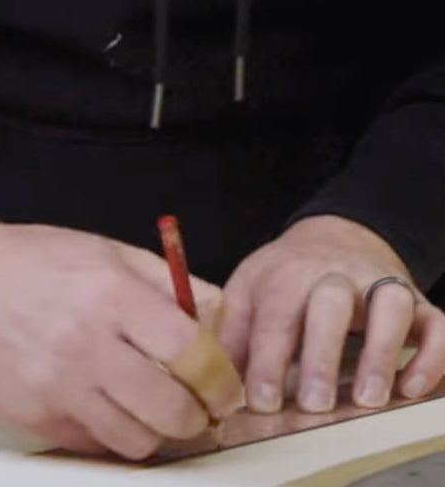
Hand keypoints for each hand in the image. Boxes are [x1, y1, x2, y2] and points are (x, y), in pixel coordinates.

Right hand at [0, 205, 242, 458]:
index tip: (225, 385)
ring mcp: (57, 386)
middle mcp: (86, 344)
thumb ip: (163, 280)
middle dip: (198, 414)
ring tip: (152, 409)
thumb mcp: (102, 249)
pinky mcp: (35, 416)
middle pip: (172, 408)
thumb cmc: (26, 260)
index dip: (220, 376)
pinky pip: (94, 444)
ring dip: (156, 430)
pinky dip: (111, 433)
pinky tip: (108, 407)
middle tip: (199, 407)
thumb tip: (215, 313)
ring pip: (137, 439)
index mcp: (109, 294)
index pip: (191, 352)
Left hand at [219, 215, 444, 415]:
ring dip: (380, 351)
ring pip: (389, 305)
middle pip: (330, 302)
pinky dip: (431, 355)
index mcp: (288, 273)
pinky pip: (436, 323)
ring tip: (368, 398)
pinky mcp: (417, 302)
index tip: (262, 400)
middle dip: (321, 354)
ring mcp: (380, 285)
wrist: (335, 236)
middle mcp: (336, 275)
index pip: (276, 314)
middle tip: (314, 404)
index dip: (267, 360)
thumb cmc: (286, 275)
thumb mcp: (249, 290)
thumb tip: (218, 380)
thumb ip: (233, 332)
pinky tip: (411, 386)